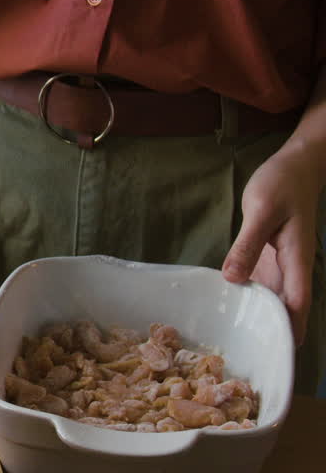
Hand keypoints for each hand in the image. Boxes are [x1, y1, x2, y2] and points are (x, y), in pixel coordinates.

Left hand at [223, 143, 320, 344]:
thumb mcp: (261, 212)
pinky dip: (248, 298)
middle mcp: (291, 268)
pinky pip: (259, 284)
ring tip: (240, 346)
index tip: (279, 355)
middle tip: (252, 360)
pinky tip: (230, 311)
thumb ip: (247, 245)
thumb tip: (233, 279)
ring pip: (272, 299)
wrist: (294, 166)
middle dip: (273, 334)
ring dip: (259, 319)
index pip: (297, 304)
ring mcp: (280, 264)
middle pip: (286, 309)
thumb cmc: (281, 186)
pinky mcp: (267, 257)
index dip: (290, 330)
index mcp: (297, 261)